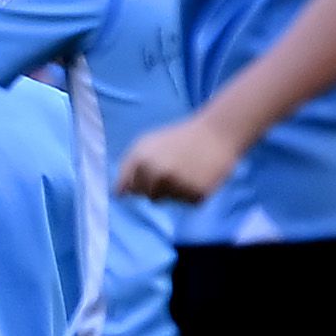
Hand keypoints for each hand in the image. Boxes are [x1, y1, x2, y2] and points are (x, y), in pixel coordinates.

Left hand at [116, 113, 245, 204]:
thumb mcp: (146, 144)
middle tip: (174, 169)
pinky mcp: (197, 194)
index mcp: (140, 160)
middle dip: (156, 187)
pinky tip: (199, 177)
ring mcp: (177, 185)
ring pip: (168, 200)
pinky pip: (188, 202)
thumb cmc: (178, 138)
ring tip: (187, 171)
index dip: (133, 186)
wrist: (217, 133)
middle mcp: (156, 174)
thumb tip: (118, 194)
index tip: (142, 180)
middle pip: (147, 196)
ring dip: (175, 191)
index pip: (126, 188)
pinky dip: (193, 193)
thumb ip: (129, 166)